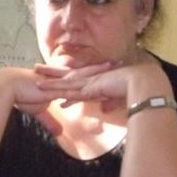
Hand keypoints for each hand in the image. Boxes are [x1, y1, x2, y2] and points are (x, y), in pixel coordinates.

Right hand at [0, 63, 114, 131]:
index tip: (107, 69)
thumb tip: (59, 133)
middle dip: (102, 69)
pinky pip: (72, 91)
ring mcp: (58, 84)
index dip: (93, 72)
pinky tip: (97, 90)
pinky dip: (84, 91)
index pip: (80, 76)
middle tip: (118, 63)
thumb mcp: (38, 110)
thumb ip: (50, 121)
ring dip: (98, 74)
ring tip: (113, 69)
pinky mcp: (53, 90)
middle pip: (85, 73)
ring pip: (82, 78)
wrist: (8, 87)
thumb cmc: (20, 95)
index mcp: (58, 82)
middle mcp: (61, 80)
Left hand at [35, 61, 149, 111]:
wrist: (142, 84)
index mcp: (94, 80)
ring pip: (64, 82)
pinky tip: (46, 91)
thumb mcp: (117, 99)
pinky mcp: (89, 89)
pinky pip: (69, 90)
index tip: (52, 74)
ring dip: (50, 81)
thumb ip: (109, 103)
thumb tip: (104, 109)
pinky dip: (57, 90)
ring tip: (35, 79)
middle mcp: (89, 79)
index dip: (63, 76)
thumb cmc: (132, 90)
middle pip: (65, 75)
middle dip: (51, 72)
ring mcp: (89, 83)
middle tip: (36, 67)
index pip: (75, 77)